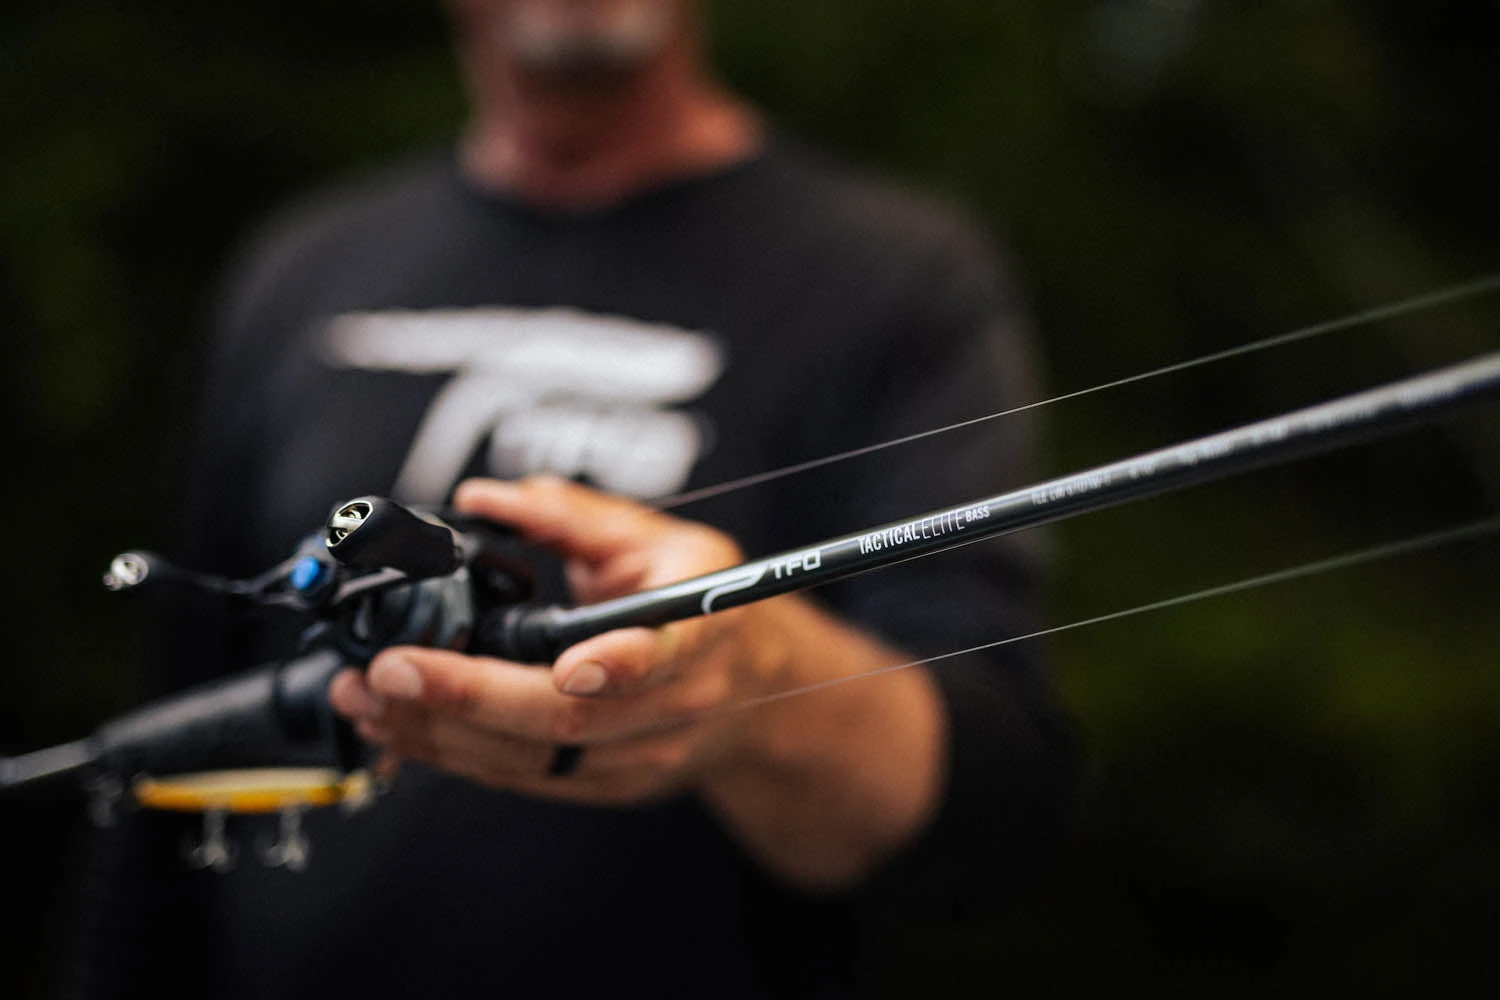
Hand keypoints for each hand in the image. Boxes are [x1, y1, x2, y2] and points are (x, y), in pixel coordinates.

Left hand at [329, 475, 787, 802]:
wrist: (753, 686)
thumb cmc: (701, 598)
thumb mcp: (660, 538)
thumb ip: (574, 515)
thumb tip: (484, 498)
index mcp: (701, 631)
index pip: (663, 654)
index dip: (618, 664)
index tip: (569, 667)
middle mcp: (678, 704)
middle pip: (572, 721)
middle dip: (469, 698)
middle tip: (389, 671)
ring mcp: (644, 756)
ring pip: (535, 759)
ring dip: (442, 732)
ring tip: (367, 698)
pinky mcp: (608, 786)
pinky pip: (523, 778)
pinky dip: (454, 754)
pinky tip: (401, 726)